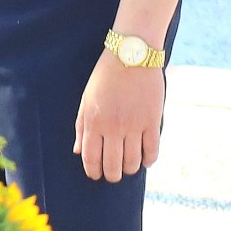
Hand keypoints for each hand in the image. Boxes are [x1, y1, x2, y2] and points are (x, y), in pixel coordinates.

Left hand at [74, 50, 163, 180]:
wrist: (131, 55)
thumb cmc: (105, 77)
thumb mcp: (86, 100)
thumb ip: (81, 127)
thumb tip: (78, 152)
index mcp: (93, 122)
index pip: (91, 158)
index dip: (93, 171)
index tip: (96, 175)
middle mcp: (113, 127)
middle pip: (112, 165)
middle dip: (112, 175)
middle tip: (114, 174)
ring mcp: (134, 125)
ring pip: (132, 162)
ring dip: (130, 169)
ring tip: (128, 167)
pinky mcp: (152, 121)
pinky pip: (152, 150)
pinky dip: (149, 160)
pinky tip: (145, 160)